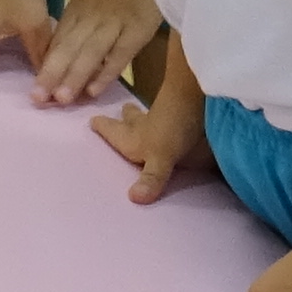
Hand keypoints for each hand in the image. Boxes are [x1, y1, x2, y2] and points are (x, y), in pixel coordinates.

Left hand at [31, 0, 163, 108]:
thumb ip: (83, 14)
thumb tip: (70, 42)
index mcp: (79, 6)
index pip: (58, 39)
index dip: (46, 64)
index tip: (35, 87)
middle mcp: (92, 16)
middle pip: (69, 47)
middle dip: (52, 74)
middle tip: (37, 99)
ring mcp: (115, 22)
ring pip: (90, 53)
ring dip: (74, 77)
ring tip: (59, 100)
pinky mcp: (138, 28)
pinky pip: (120, 53)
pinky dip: (106, 72)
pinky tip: (93, 91)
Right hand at [93, 86, 211, 201]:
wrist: (199, 92)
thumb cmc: (173, 125)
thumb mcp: (161, 156)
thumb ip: (151, 178)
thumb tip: (134, 199)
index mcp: (134, 137)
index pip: (113, 131)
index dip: (103, 127)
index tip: (93, 120)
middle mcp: (147, 124)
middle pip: (132, 119)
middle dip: (126, 117)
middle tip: (123, 111)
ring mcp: (167, 114)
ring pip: (151, 114)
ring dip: (146, 115)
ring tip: (143, 113)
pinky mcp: (186, 108)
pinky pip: (174, 112)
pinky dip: (171, 114)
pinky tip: (177, 117)